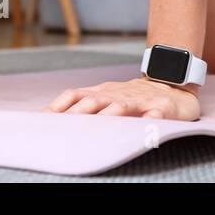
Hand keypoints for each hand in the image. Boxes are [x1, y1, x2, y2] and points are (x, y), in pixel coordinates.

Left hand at [43, 77, 200, 120]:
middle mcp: (117, 94)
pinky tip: (147, 129)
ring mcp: (140, 100)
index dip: (58, 106)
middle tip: (63, 127)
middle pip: (94, 101)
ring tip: (100, 126)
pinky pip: (156, 115)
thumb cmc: (133, 97)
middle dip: (77, 113)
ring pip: (122, 107)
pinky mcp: (162, 108)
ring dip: (109, 115)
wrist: (173, 86)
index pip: (75, 95)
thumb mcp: (106, 97)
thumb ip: (83, 105)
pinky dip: (150, 122)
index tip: (42, 119)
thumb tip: (51, 119)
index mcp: (102, 92)